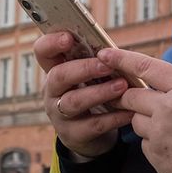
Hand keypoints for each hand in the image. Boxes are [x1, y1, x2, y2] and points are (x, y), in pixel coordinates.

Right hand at [35, 32, 134, 159]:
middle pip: (59, 76)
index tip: (69, 38)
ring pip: (74, 102)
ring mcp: (59, 114)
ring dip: (99, 93)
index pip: (42, 51)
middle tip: (107, 65)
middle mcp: (52, 92)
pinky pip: (93, 125)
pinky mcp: (73, 134)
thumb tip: (114, 50)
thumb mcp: (89, 76)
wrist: (89, 134)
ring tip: (122, 86)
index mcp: (54, 70)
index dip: (52, 43)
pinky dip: (113, 117)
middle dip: (83, 68)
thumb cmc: (92, 94)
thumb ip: (96, 61)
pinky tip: (129, 112)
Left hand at [98, 48, 171, 172]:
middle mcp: (169, 106)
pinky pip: (144, 145)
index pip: (147, 67)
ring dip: (146, 125)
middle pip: (132, 96)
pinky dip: (154, 146)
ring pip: (136, 122)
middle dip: (129, 99)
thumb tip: (156, 91)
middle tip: (135, 104)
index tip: (105, 54)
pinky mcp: (155, 155)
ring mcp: (160, 132)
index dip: (122, 59)